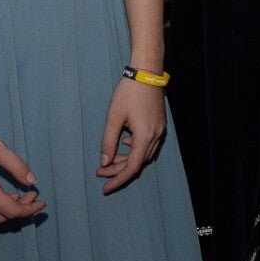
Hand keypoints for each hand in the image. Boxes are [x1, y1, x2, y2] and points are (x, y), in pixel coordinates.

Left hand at [97, 78, 166, 194]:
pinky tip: (124, 142)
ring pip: (143, 154)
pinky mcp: (158, 123)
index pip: (132, 167)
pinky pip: (148, 144)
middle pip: (138, 162)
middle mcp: (155, 136)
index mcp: (145, 136)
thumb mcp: (113, 117)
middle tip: (100, 171)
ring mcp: (159, 129)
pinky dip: (134, 148)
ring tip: (109, 159)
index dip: (118, 179)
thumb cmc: (129, 93)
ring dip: (126, 160)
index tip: (105, 188)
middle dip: (118, 170)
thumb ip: (108, 141)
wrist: (147, 73)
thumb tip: (104, 161)